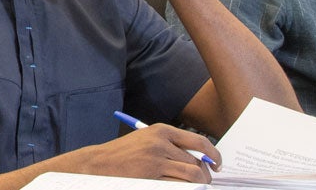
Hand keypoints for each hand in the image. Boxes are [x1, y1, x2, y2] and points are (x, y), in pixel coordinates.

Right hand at [68, 124, 216, 182]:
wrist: (98, 164)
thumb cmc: (122, 155)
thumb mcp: (147, 142)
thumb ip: (171, 147)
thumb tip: (201, 160)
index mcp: (161, 130)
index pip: (200, 142)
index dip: (214, 155)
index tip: (218, 165)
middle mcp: (161, 142)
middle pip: (198, 161)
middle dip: (206, 174)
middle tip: (205, 182)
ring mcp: (156, 158)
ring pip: (193, 174)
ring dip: (198, 183)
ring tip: (195, 186)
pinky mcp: (152, 174)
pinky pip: (179, 184)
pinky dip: (185, 188)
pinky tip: (181, 188)